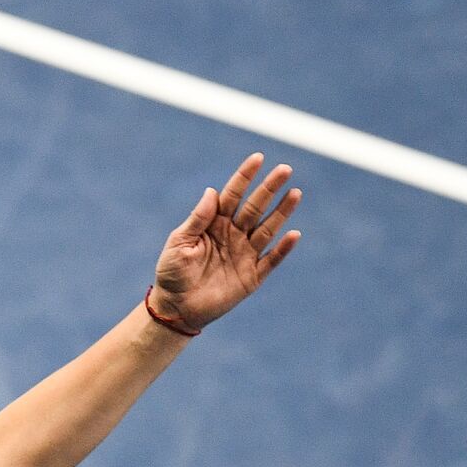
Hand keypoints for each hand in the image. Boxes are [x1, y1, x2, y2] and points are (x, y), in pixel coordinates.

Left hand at [150, 151, 301, 331]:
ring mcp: (244, 254)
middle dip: (269, 188)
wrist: (176, 308)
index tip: (258, 158)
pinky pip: (271, 260)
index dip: (245, 177)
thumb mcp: (179, 242)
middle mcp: (233, 235)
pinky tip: (294, 234)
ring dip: (281, 212)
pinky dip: (283, 249)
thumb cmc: (172, 273)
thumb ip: (198, 219)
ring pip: (268, 229)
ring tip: (295, 193)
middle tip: (284, 169)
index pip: (233, 195)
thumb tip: (212, 191)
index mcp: (214, 223)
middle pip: (255, 207)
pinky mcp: (252, 276)